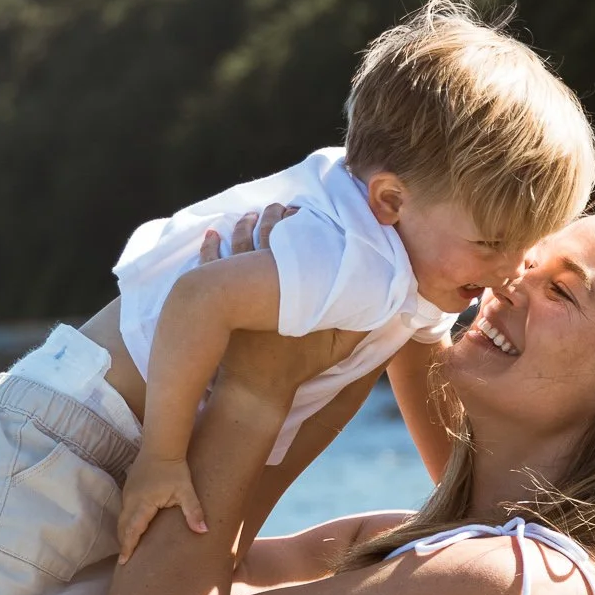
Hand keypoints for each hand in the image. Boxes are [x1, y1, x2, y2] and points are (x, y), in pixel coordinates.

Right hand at [118, 455, 207, 563]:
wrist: (162, 446)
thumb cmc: (174, 469)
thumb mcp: (186, 491)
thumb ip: (194, 511)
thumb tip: (203, 531)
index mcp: (143, 504)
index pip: (133, 530)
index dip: (128, 547)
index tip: (124, 562)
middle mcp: (131, 501)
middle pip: (123, 527)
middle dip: (124, 544)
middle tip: (125, 561)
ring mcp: (128, 494)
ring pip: (122, 519)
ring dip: (124, 534)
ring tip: (127, 549)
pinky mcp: (129, 489)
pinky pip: (125, 510)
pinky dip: (126, 523)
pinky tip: (131, 529)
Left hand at [202, 203, 361, 395]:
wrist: (254, 388)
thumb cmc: (296, 368)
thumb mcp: (336, 349)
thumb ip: (359, 326)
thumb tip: (387, 306)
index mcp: (291, 285)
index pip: (293, 243)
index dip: (296, 223)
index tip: (301, 212)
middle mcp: (262, 281)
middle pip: (264, 236)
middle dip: (271, 217)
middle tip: (279, 206)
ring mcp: (235, 290)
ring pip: (236, 246)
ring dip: (243, 226)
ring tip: (250, 215)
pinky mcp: (214, 302)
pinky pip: (208, 266)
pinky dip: (210, 248)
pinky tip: (212, 236)